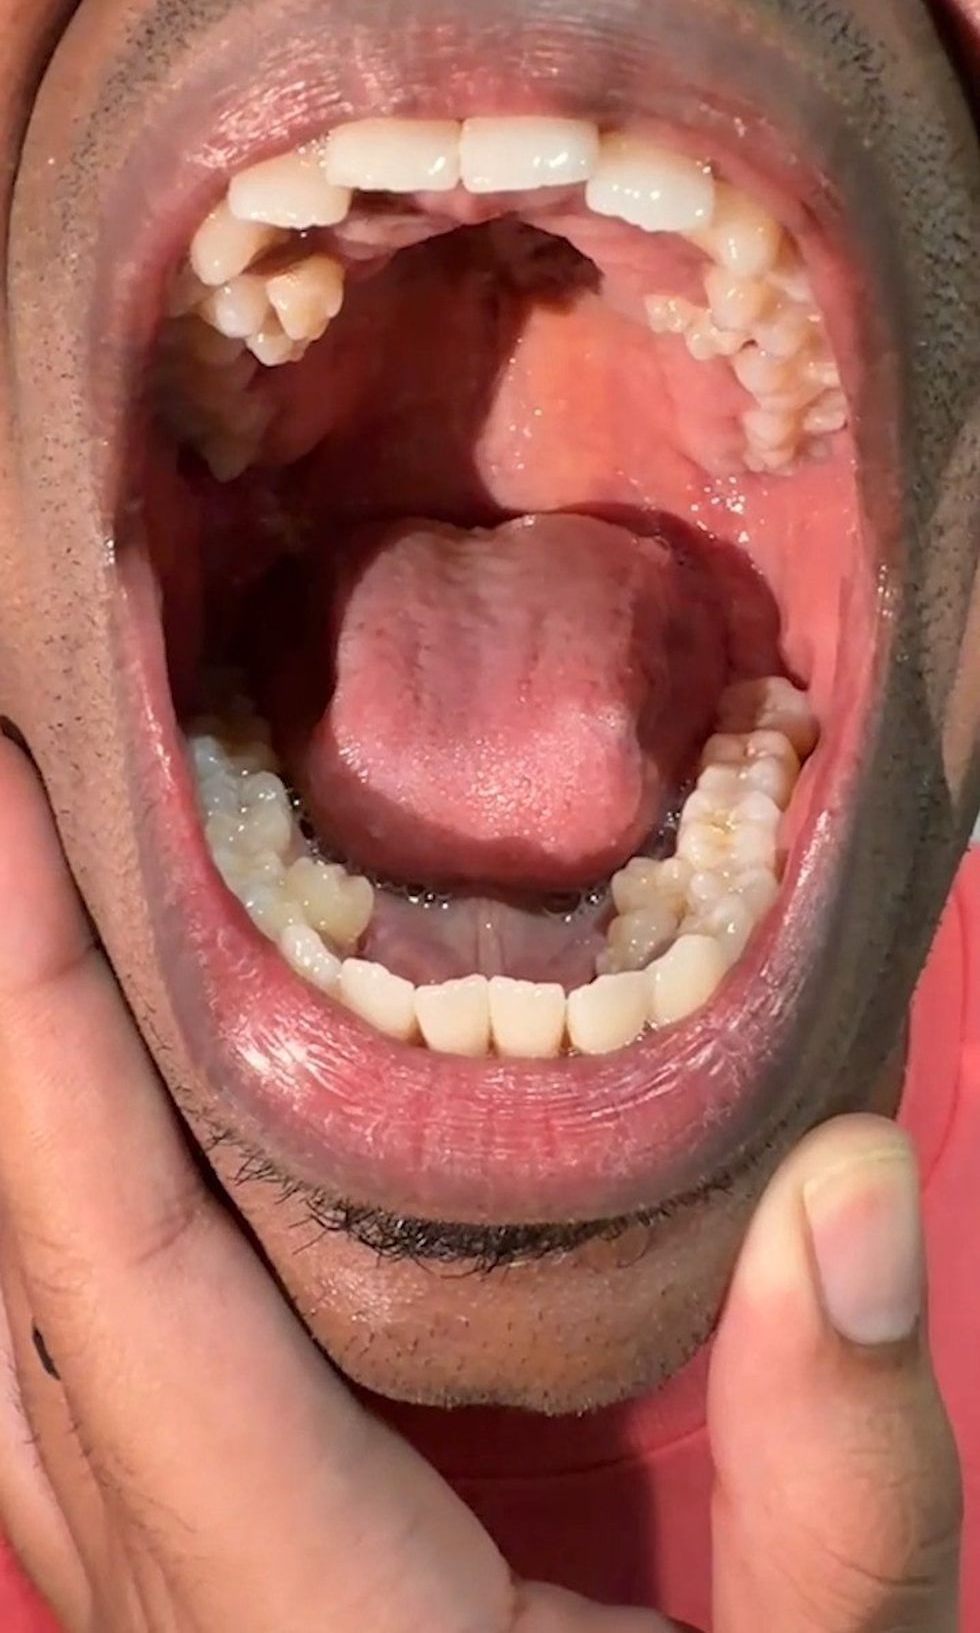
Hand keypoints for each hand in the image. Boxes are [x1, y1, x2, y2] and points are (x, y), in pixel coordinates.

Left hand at [0, 734, 961, 1631]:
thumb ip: (844, 1478)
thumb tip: (851, 1171)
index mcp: (288, 1608)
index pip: (110, 1254)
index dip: (27, 1017)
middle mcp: (155, 1593)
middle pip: (12, 1256)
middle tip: (11, 795)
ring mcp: (137, 1607)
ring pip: (6, 1315)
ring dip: (2, 1104)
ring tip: (30, 909)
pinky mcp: (170, 1601)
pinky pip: (49, 1363)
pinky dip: (48, 1207)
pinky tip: (88, 1118)